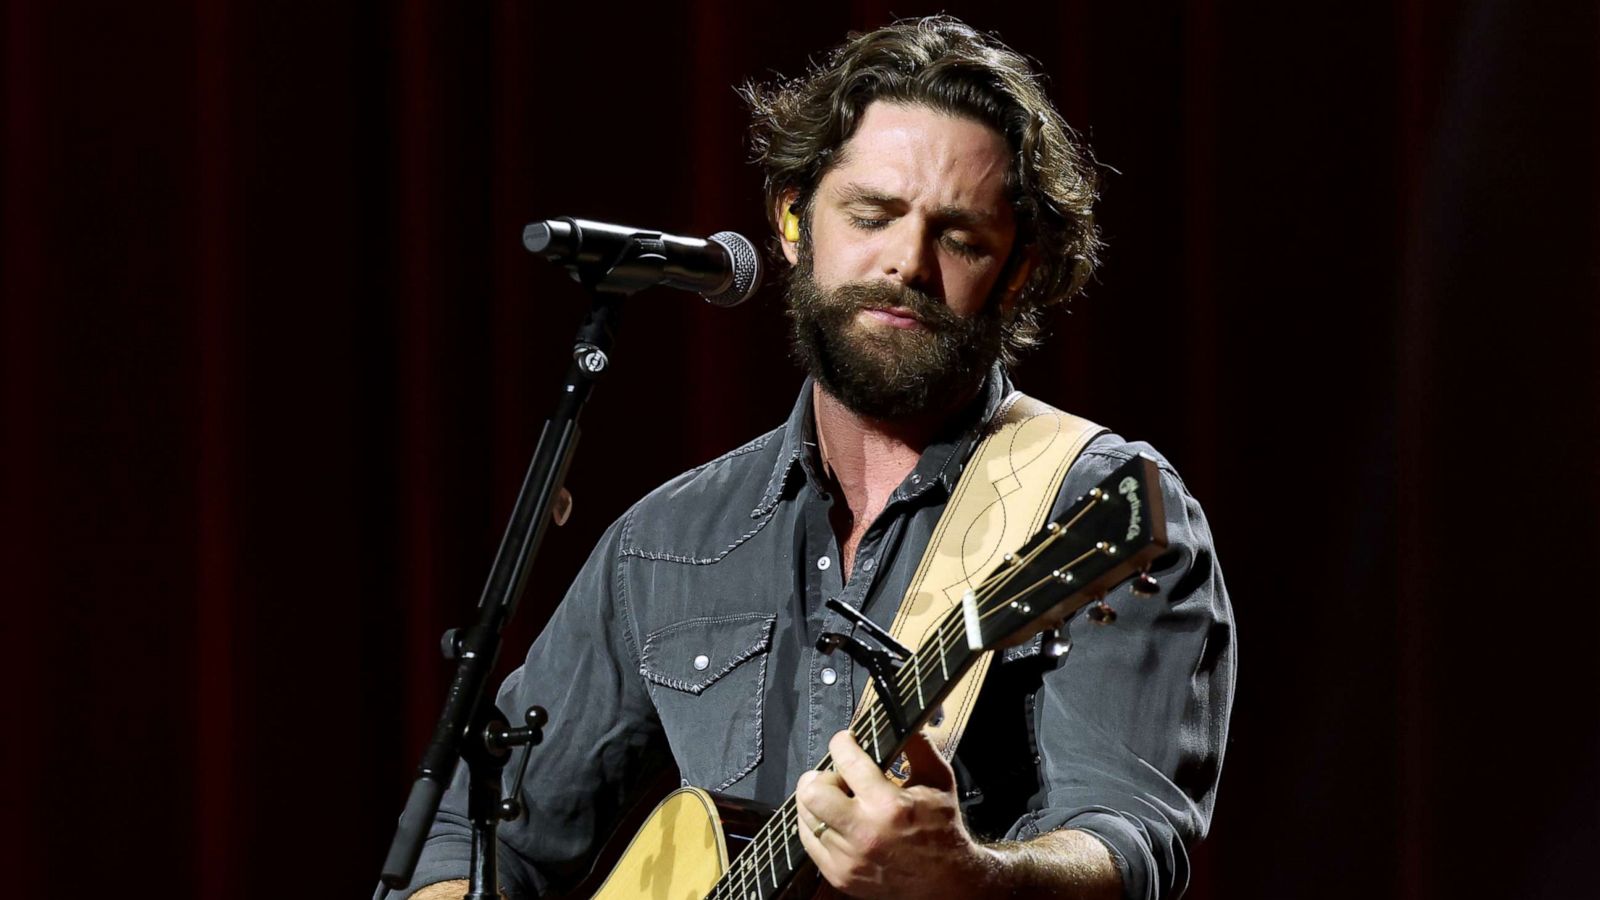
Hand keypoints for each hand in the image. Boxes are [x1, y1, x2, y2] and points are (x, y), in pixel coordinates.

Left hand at [794, 729, 995, 898]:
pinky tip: (832, 819)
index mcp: (889, 805)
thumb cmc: (942, 828)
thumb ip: (918, 746)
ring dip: (817, 801)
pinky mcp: (839, 875)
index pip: (847, 760)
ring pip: (806, 816)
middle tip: (835, 775)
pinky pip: (808, 841)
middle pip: (812, 792)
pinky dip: (815, 825)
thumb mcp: (939, 781)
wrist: (945, 883)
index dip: (842, 743)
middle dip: (820, 776)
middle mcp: (864, 832)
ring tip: (835, 798)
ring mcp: (848, 858)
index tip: (845, 741)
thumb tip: (902, 719)